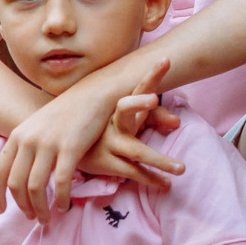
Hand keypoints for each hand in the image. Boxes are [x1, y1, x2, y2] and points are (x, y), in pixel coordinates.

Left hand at [0, 60, 176, 214]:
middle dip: (22, 206)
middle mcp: (29, 140)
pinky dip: (62, 199)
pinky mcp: (70, 147)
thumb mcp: (37, 126)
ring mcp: (48, 143)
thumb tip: (18, 174)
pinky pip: (61, 182)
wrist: (92, 94)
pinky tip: (65, 207)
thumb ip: (25, 147)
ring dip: (40, 208)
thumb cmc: (66, 114)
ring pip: (36, 187)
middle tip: (31, 218)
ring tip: (47, 218)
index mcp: (17, 136)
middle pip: (16, 184)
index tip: (0, 210)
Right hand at [88, 57, 184, 187]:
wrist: (63, 148)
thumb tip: (179, 121)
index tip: (166, 59)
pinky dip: (151, 179)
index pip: (137, 88)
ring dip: (161, 160)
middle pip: (126, 109)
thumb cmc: (101, 131)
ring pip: (137, 150)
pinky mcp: (105, 163)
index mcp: (118, 109)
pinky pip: (132, 172)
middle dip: (139, 102)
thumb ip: (150, 116)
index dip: (152, 75)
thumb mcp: (121, 119)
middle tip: (154, 98)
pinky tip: (166, 185)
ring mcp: (108, 143)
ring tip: (181, 168)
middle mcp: (113, 123)